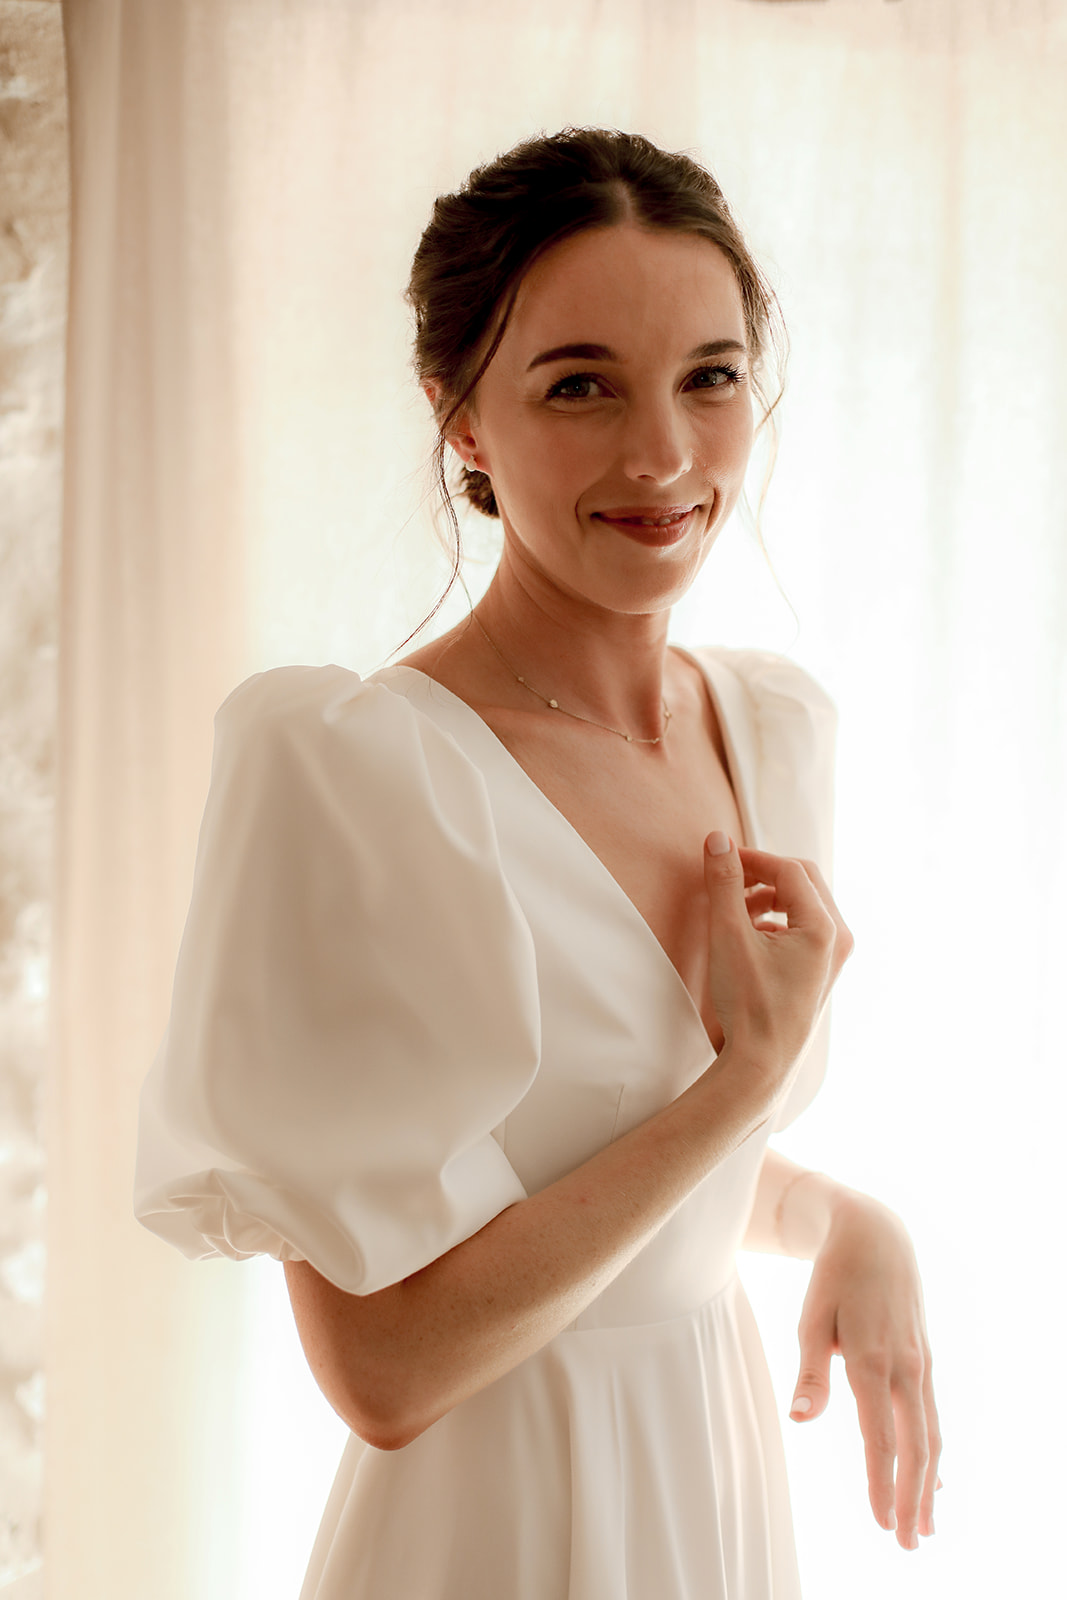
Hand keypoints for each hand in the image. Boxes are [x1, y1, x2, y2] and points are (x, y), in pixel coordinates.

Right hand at [702, 835, 852, 1089]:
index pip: (790, 870)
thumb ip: (723, 884)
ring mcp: (834, 957)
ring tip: (734, 909)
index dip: (753, 858)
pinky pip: (803, 928)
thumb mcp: (728, 937)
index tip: (720, 858)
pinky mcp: (822, 971)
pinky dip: (776, 920)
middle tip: (728, 876)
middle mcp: (838, 939)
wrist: (761, 1064)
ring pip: (803, 904)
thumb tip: (716, 841)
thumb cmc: (748, 1004)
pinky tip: (747, 936)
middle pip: (803, 881)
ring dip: (769, 896)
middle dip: (764, 874)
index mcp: (824, 927)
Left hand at [790, 1192, 941, 1549]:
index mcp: (871, 1361)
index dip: (880, 1483)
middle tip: (908, 1543)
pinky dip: (933, 1451)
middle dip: (912, 1498)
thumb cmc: (834, 1279)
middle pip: (914, 1447)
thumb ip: (810, 1373)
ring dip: (929, 1484)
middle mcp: (904, 1367)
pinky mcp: (925, 1360)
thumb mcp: (811, 1319)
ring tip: (926, 1526)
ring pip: (930, 1435)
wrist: (876, 1236)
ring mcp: (920, 1364)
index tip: (881, 1522)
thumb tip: (800, 1420)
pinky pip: (932, 1415)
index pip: (878, 1437)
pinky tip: (933, 1478)